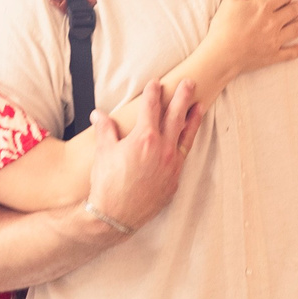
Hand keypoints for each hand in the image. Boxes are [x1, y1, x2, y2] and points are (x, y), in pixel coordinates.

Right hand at [86, 81, 202, 233]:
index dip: (153, 92)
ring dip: (193, 119)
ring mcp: (171, 165)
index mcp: (144, 138)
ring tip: (199, 106)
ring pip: (186, 136)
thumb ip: (105, 129)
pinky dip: (185, 144)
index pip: (151, 107)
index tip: (156, 83)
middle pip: (175, 115)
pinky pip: (183, 157)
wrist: (115, 216)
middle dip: (182, 96)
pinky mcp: (174, 180)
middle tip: (189, 83)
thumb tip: (98, 114)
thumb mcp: (103, 152)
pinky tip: (186, 139)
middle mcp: (163, 149)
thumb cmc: (107, 184)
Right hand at [207, 0, 297, 79]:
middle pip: (293, 10)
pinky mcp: (273, 55)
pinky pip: (289, 53)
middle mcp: (273, 22)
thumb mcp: (230, 1)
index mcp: (263, 7)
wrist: (222, 54)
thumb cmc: (223, 27)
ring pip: (296, 29)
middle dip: (297, 7)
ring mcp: (275, 39)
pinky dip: (297, 51)